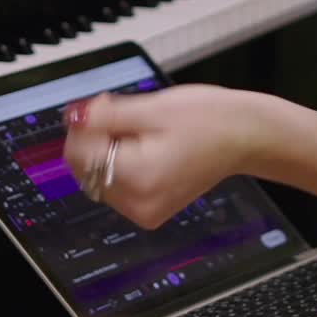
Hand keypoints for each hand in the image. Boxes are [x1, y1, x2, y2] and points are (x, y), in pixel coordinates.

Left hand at [62, 84, 266, 228]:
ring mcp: (144, 211)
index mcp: (139, 178)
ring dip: (109, 149)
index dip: (85, 124)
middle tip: (126, 111)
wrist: (244, 136)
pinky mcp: (150, 210)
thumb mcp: (153, 107)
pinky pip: (117, 185)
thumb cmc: (209, 118)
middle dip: (97, 137)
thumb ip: (107, 115)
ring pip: (99, 176)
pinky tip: (146, 145)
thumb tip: (73, 118)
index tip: (105, 104)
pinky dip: (122, 163)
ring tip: (143, 128)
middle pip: (87, 168)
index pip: (80, 155)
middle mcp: (139, 204)